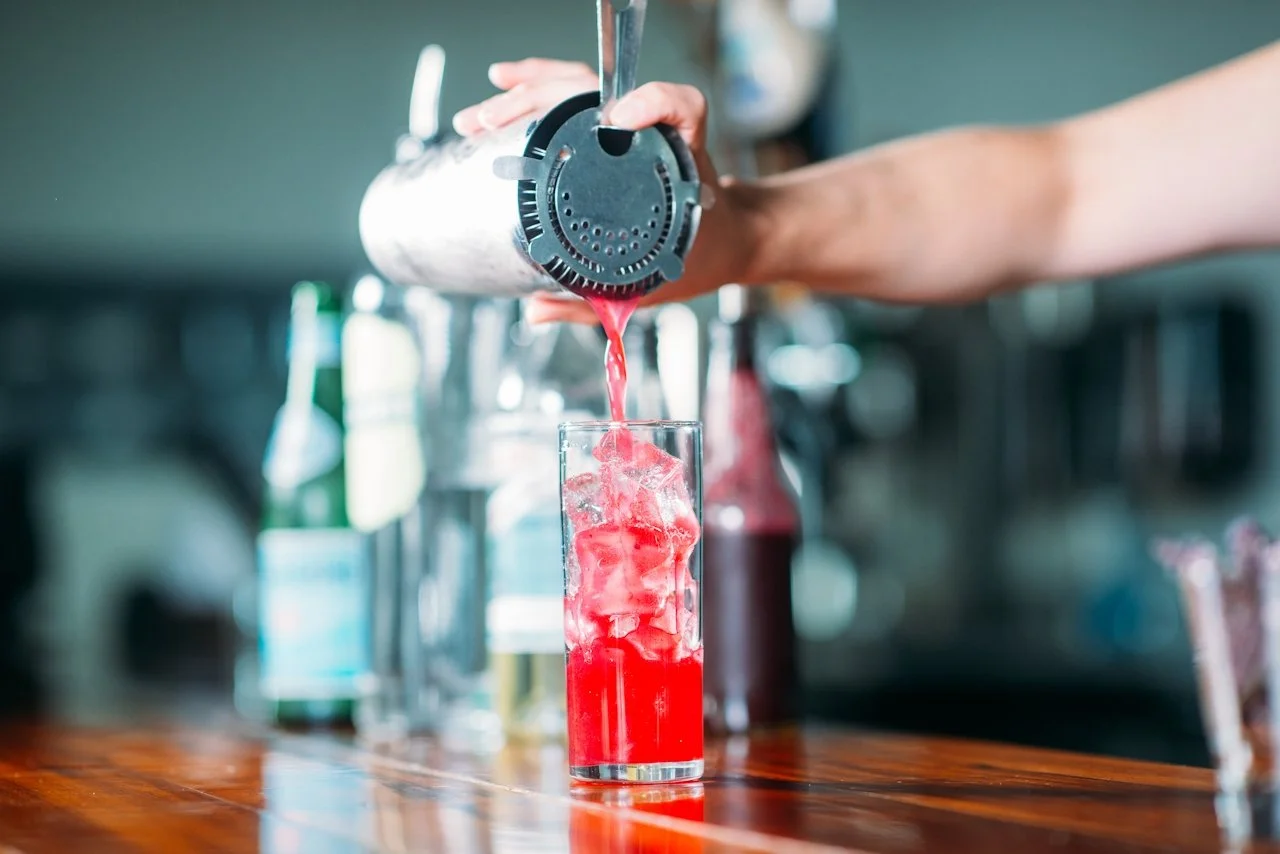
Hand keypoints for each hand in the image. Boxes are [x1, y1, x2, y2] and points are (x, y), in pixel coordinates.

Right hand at [453, 58, 760, 323]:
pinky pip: (576, 96)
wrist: (725, 239)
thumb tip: (533, 312)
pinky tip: (505, 86)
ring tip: (481, 117)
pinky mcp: (616, 129)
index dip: (655, 102)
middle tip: (490, 125)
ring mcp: (633, 128)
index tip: (618, 120)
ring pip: (580, 87)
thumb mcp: (648, 287)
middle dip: (538, 99)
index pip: (682, 109)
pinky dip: (538, 87)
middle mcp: (655, 135)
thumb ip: (591, 303)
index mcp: (679, 167)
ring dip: (525, 92)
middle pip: (600, 91)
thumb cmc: (694, 258)